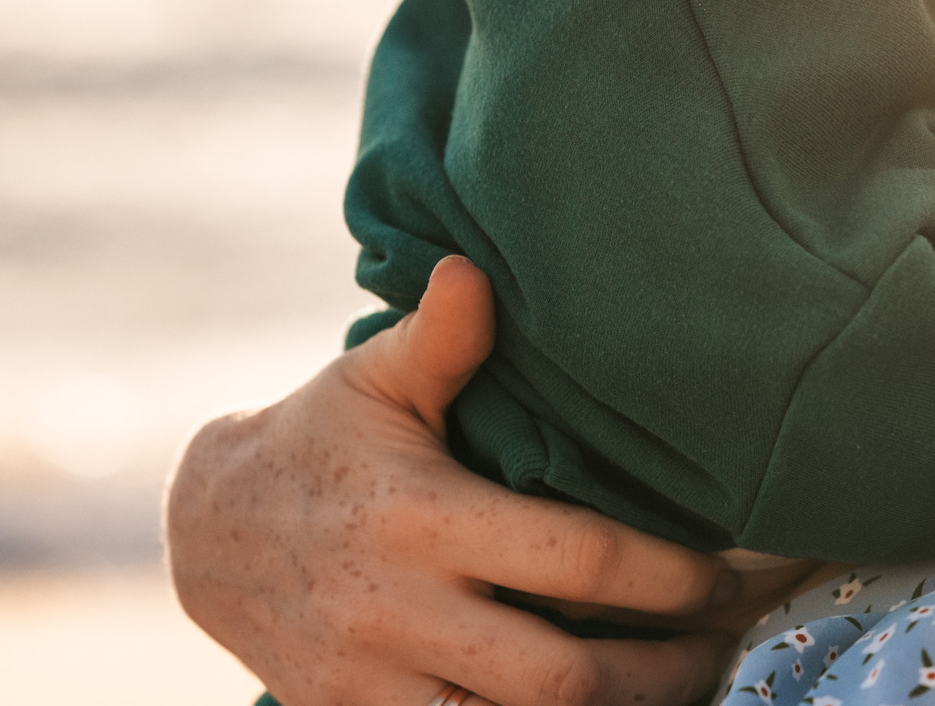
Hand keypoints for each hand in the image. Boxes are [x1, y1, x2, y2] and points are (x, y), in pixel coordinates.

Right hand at [165, 256, 738, 705]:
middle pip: (559, 675)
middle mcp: (398, 611)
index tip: (727, 574)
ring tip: (684, 688)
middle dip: (660, 672)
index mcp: (421, 518)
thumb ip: (439, 338)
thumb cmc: (320, 438)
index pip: (575, 561)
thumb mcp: (372, 379)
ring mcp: (373, 683)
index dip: (665, 577)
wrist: (207, 536)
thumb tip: (473, 270)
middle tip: (726, 644)